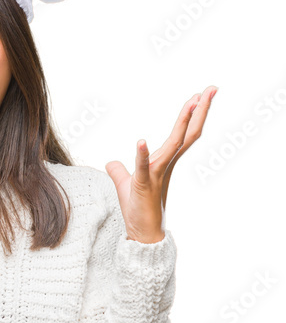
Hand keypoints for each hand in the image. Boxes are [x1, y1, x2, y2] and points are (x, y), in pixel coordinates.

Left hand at [104, 85, 217, 242]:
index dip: (193, 114)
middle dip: (200, 110)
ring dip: (183, 122)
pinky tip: (141, 141)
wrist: (142, 234)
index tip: (202, 94)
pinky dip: (142, 155)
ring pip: (174, 144)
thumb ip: (120, 171)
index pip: (182, 133)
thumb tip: (111, 162)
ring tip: (193, 101)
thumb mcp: (126, 185)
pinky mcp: (144, 185)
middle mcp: (166, 165)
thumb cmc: (138, 210)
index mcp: (164, 161)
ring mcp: (157, 174)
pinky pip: (143, 168)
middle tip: (212, 88)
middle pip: (187, 133)